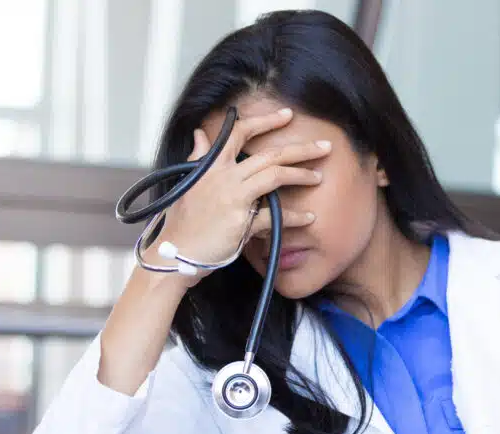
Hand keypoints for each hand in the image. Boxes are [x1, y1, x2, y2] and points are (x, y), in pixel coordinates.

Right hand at [146, 107, 330, 283]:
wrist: (175, 252)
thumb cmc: (182, 220)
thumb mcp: (188, 183)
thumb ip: (198, 157)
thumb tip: (199, 133)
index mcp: (210, 165)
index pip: (239, 132)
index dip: (265, 121)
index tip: (287, 115)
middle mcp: (223, 176)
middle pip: (269, 154)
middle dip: (301, 149)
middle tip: (325, 146)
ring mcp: (233, 197)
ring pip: (275, 176)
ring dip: (301, 175)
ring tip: (318, 177)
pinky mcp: (240, 221)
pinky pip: (274, 216)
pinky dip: (294, 218)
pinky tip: (308, 218)